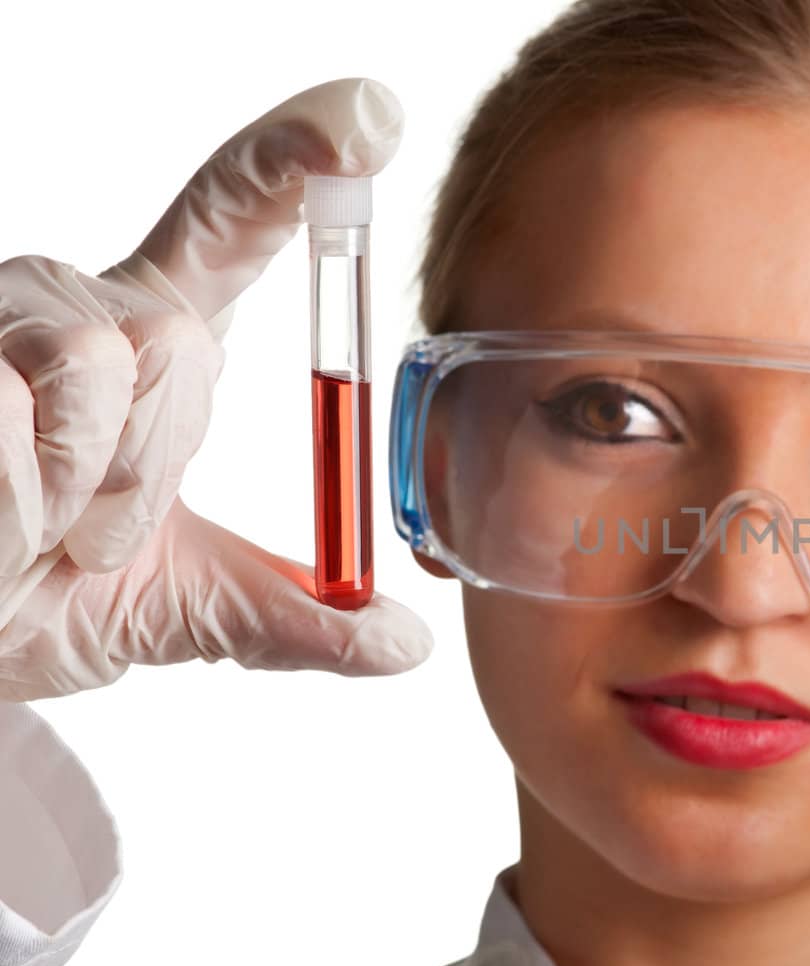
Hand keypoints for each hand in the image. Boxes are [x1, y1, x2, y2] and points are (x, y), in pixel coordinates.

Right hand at [0, 79, 430, 699]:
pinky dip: (11, 505)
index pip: (229, 227)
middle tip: (91, 533)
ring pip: (95, 367)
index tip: (371, 113)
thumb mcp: (185, 606)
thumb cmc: (41, 594)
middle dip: (149, 468)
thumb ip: (296, 614)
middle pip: (179, 339)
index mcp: (147, 341)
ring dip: (78, 487)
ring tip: (34, 527)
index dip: (293, 161)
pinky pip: (6, 416)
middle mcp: (72, 306)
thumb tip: (407, 645)